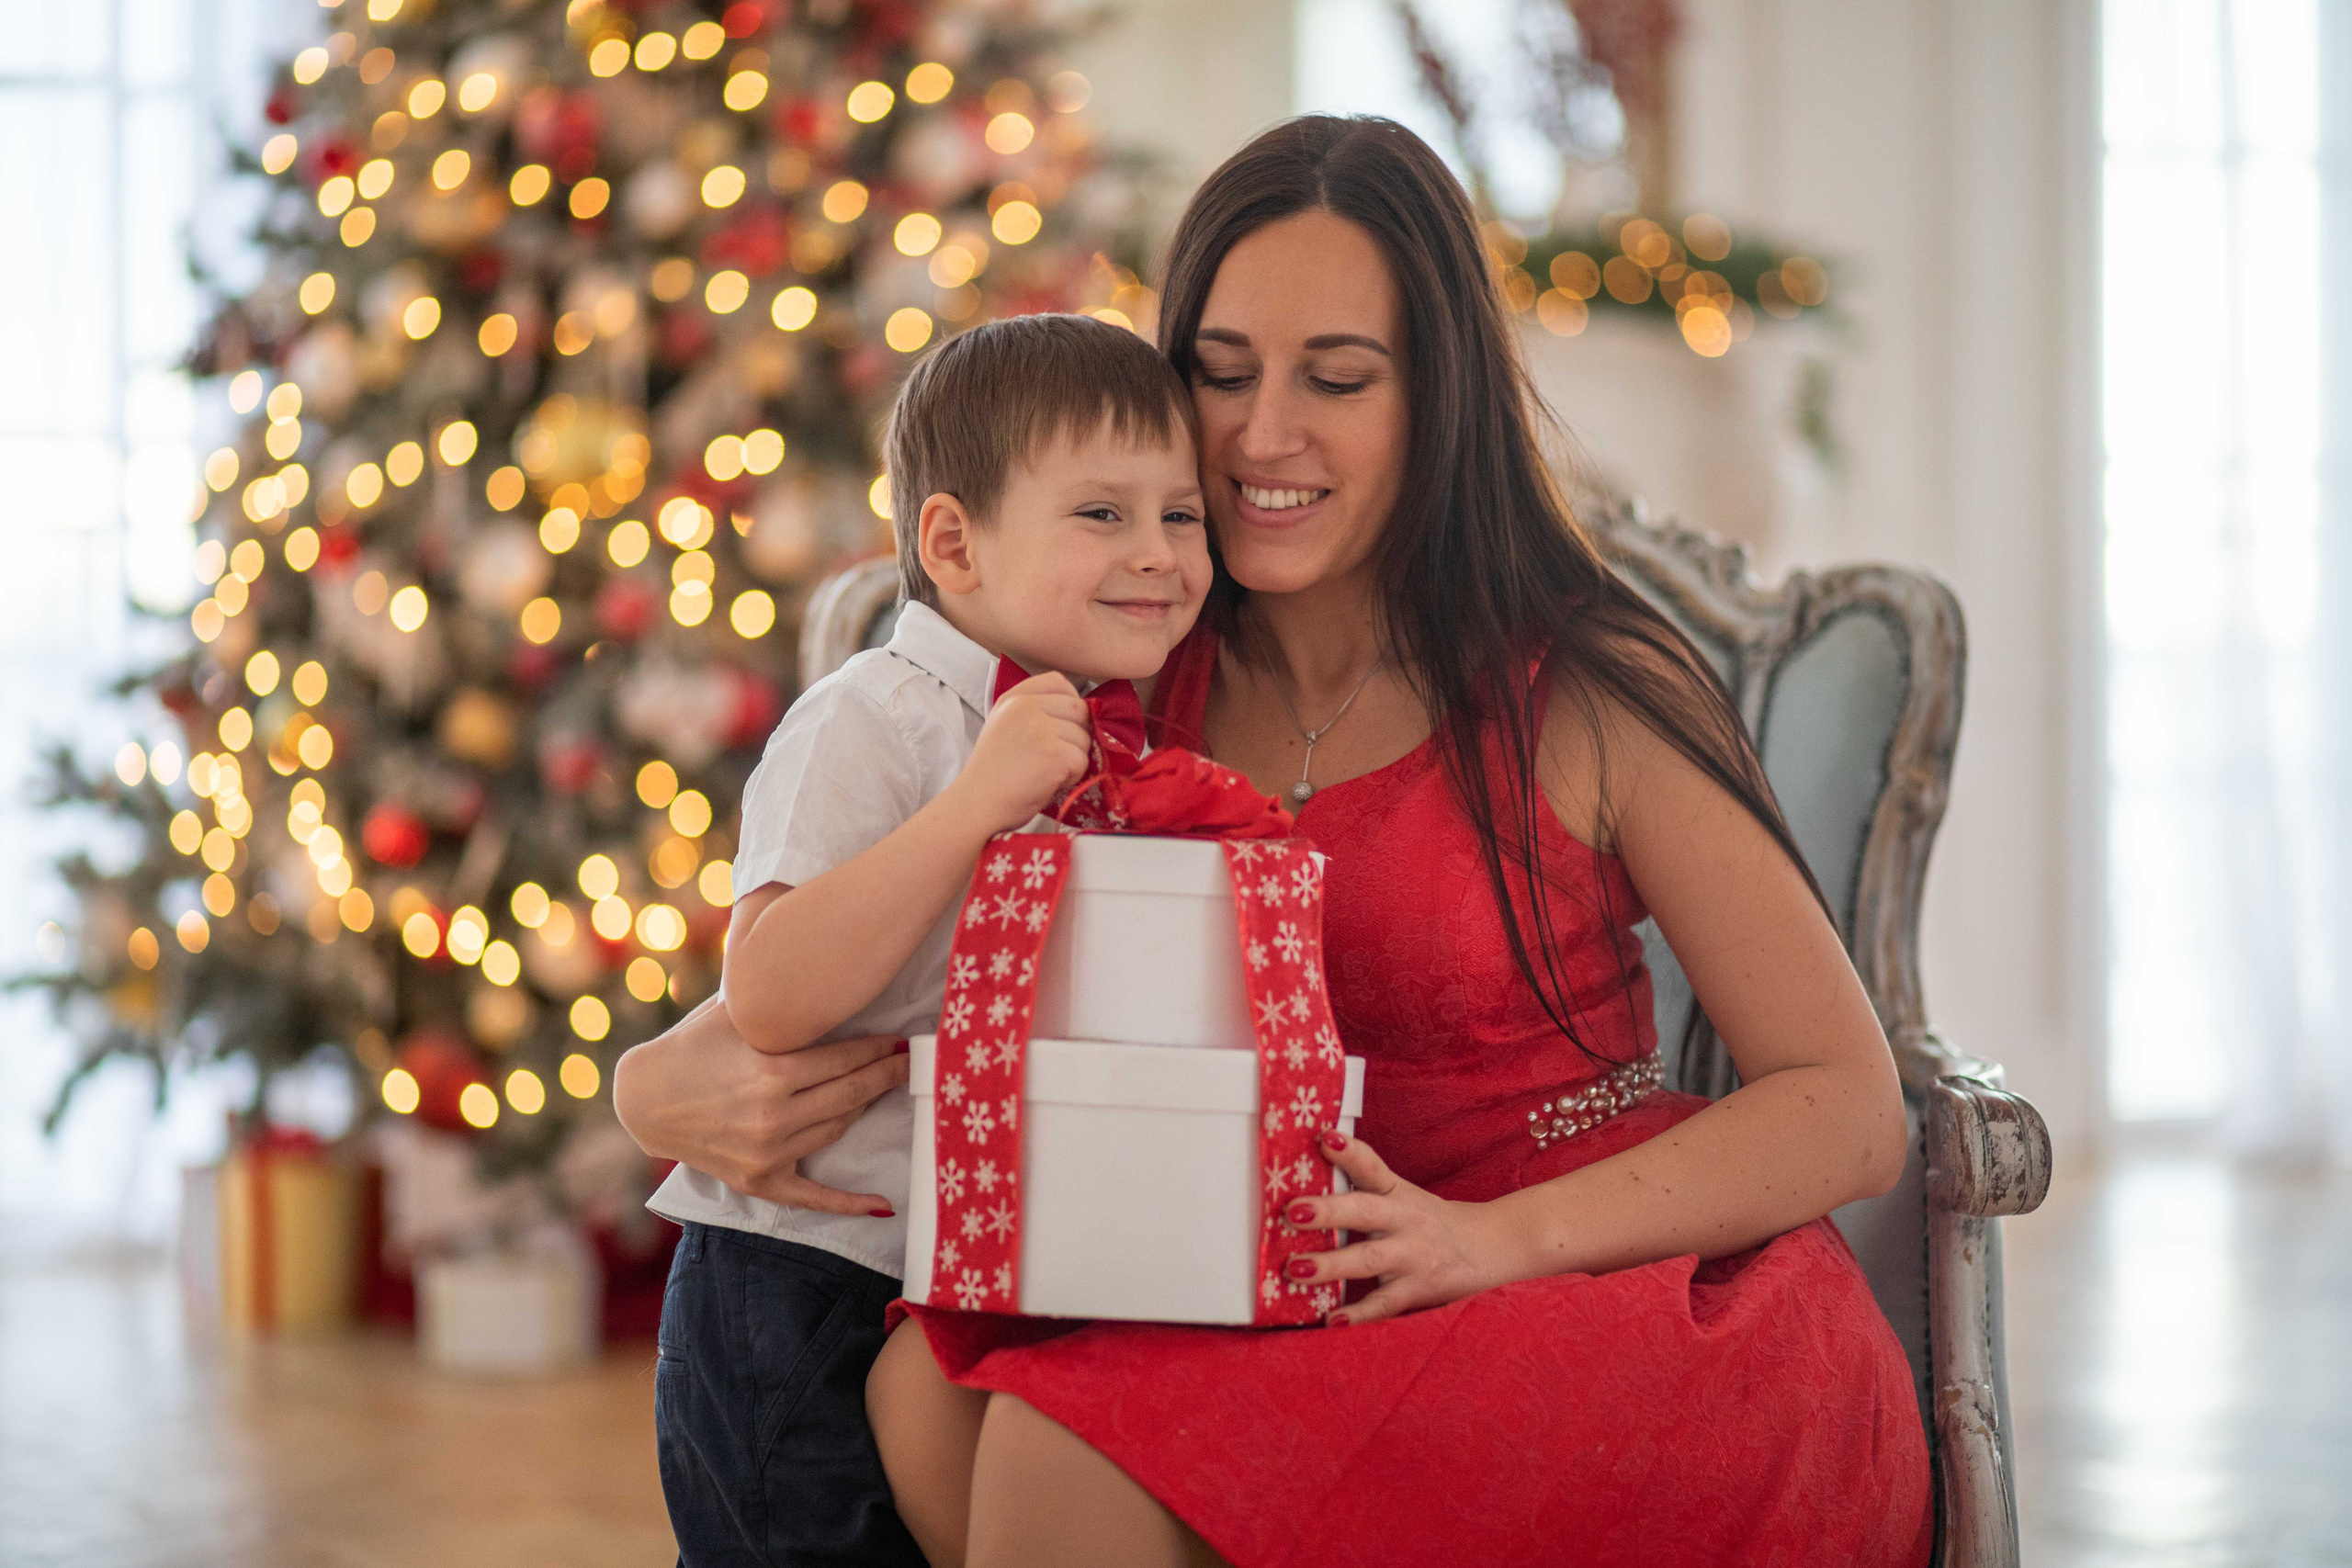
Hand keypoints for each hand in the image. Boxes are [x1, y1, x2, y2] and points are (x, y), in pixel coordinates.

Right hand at [611, 994, 911, 1214]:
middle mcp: (774, 1116)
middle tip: (911, 1061)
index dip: (878, 1048)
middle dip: (886, 1074)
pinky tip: (884, 1207)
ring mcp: (768, 1152)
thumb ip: (780, 998)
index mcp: (772, 1072)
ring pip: (838, 1127)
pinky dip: (849, 1204)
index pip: (844, 1059)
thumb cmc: (691, 1046)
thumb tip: (827, 965)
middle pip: (851, 1093)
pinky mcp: (758, 1179)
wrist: (645, 1098)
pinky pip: (812, 1197)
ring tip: (885, 1087)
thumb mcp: (733, 1012)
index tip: (900, 1039)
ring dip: (866, 1106)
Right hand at [947, 671, 1092, 832]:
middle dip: (1076, 734)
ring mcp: (1040, 729)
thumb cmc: (993, 773)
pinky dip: (1073, 776)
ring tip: (1047, 772)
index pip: (1059, 681)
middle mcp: (1026, 707)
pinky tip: (1050, 782)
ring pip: (1084, 737)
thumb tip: (1081, 712)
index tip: (1062, 725)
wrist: (976, 804)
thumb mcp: (1004, 725)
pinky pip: (1082, 760)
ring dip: (1074, 758)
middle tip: (1055, 757)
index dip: (1070, 702)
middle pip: (1079, 709)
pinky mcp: (1054, 754)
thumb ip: (1034, 711)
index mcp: (1014, 697)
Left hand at [1280, 1130, 1521, 1325]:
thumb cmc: (1428, 1220)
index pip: (1372, 1168)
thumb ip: (1363, 1185)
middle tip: (1293, 1212)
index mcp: (1397, 1193)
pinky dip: (1359, 1314)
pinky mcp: (1417, 1289)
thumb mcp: (1403, 1196)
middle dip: (1329, 1211)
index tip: (1326, 1139)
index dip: (1350, 1153)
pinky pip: (1385, 1304)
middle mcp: (1405, 1220)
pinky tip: (1332, 1320)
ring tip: (1295, 1269)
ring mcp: (1412, 1256)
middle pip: (1365, 1212)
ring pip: (1369, 1259)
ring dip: (1331, 1264)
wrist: (1488, 1247)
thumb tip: (1312, 1166)